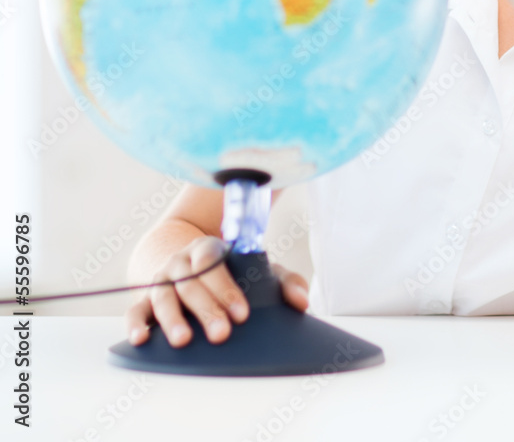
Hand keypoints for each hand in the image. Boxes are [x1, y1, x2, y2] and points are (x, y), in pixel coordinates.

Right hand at [124, 236, 308, 348]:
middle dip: (206, 309)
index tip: (242, 313)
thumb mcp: (260, 272)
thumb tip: (301, 301)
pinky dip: (135, 324)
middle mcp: (182, 262)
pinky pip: (134, 310)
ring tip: (184, 340)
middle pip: (191, 282)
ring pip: (163, 296)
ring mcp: (161, 281)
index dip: (226, 288)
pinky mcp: (144, 301)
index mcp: (209, 249)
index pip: (214, 262)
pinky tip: (142, 339)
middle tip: (221, 334)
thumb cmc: (232, 273)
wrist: (192, 265)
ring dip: (173, 318)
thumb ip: (284, 281)